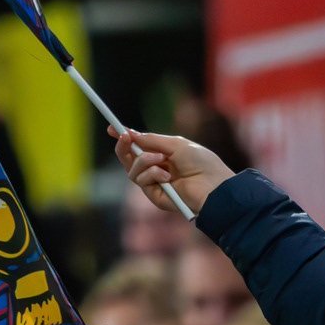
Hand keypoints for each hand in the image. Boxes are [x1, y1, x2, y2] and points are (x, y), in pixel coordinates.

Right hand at [111, 128, 232, 213]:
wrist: (213, 185)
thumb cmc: (201, 162)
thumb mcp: (176, 144)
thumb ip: (152, 140)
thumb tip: (130, 133)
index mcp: (163, 155)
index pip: (139, 147)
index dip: (125, 138)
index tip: (112, 128)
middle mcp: (156, 169)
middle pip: (129, 160)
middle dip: (123, 147)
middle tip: (124, 138)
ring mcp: (155, 184)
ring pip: (132, 170)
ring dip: (144, 161)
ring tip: (162, 160)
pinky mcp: (155, 196)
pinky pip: (141, 181)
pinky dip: (152, 174)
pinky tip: (167, 176)